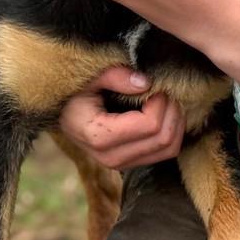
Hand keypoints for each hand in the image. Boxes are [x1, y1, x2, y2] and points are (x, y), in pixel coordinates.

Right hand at [56, 65, 185, 170]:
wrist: (63, 115)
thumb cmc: (76, 92)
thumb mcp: (91, 77)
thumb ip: (116, 76)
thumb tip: (146, 83)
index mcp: (99, 136)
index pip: (150, 125)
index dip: (161, 102)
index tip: (155, 85)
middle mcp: (111, 157)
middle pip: (163, 139)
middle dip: (172, 111)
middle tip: (166, 91)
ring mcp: (122, 164)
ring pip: (169, 149)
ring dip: (175, 122)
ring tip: (167, 101)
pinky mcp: (131, 163)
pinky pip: (165, 152)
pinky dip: (172, 131)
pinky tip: (165, 113)